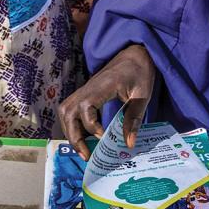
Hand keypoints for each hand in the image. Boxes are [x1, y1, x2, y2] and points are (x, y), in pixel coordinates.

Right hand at [57, 43, 154, 157]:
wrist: (134, 53)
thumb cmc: (140, 72)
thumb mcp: (143, 95)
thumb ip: (134, 118)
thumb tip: (128, 144)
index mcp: (102, 86)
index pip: (85, 106)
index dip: (91, 125)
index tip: (103, 137)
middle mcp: (88, 87)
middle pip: (67, 111)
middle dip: (73, 136)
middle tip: (86, 155)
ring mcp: (84, 89)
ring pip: (65, 111)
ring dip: (70, 131)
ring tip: (82, 149)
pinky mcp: (85, 92)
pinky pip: (70, 109)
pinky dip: (72, 125)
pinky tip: (84, 137)